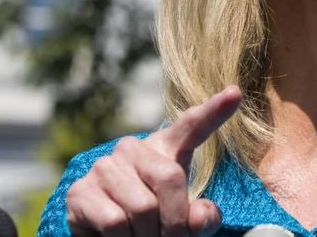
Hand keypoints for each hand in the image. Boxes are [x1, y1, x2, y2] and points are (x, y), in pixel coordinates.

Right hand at [66, 86, 242, 236]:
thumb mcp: (183, 218)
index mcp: (167, 148)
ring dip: (149, 235)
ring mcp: (105, 167)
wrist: (101, 235)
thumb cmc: (153, 219)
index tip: (234, 94)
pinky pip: (115, 222)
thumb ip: (201, 217)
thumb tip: (201, 217)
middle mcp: (133, 149)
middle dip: (176, 220)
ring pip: (143, 207)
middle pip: (170, 177)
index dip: (214, 111)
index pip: (192, 126)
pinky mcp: (81, 191)